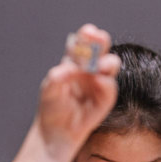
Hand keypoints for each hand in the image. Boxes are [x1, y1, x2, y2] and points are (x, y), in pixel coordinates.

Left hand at [36, 24, 119, 149]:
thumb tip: (67, 69)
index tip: (88, 31)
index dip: (87, 36)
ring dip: (108, 62)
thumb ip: (58, 77)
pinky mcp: (105, 99)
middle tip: (99, 39)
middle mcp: (90, 69)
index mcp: (75, 61)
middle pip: (101, 50)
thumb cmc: (52, 105)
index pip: (83, 43)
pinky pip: (110, 88)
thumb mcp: (49, 89)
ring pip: (111, 66)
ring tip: (102, 65)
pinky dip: (106, 83)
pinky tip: (99, 81)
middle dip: (101, 42)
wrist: (56, 130)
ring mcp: (99, 83)